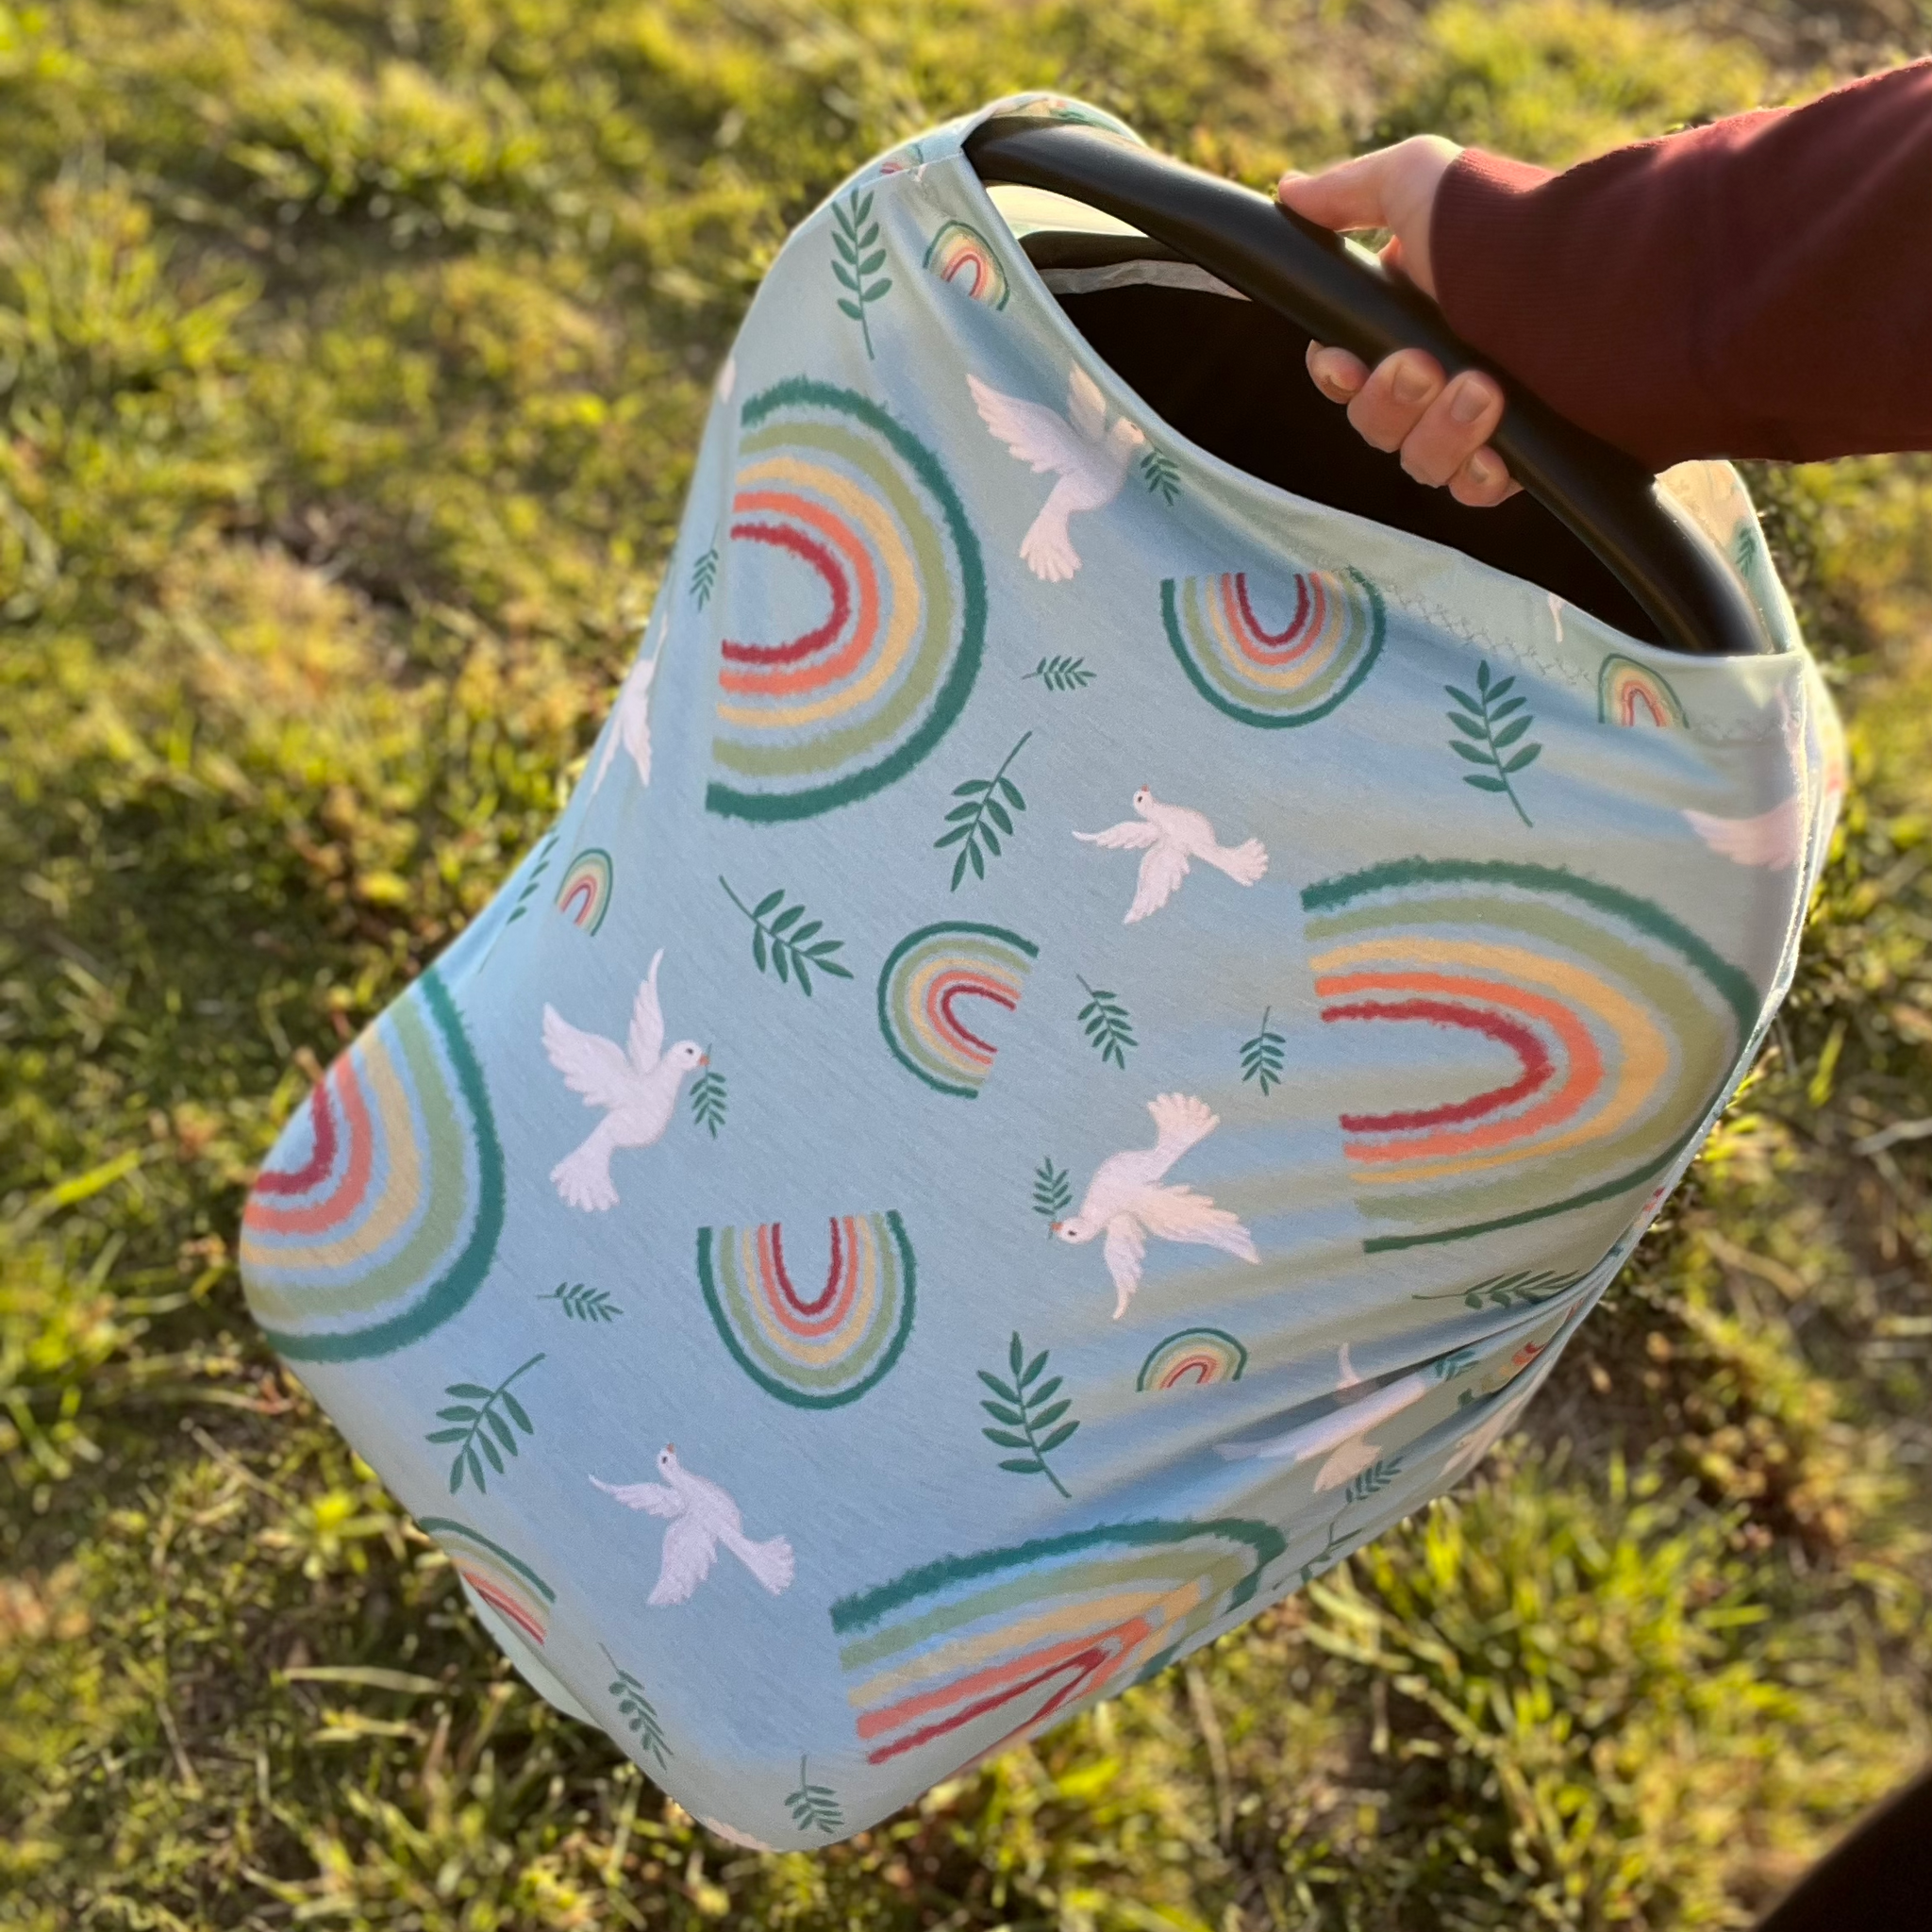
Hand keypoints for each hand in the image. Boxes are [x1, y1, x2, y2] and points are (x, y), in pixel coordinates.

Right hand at [1277, 137, 1519, 508]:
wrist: (1611, 287)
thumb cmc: (1510, 227)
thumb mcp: (1423, 182)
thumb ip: (1350, 192)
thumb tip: (1288, 190)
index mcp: (1411, 314)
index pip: (1344, 369)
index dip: (1338, 373)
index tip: (1348, 363)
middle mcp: (1444, 366)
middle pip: (1374, 422)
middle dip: (1392, 399)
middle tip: (1428, 366)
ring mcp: (1485, 417)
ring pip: (1418, 461)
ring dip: (1439, 432)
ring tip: (1487, 393)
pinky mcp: (1527, 458)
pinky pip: (1473, 490)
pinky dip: (1478, 474)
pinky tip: (1499, 453)